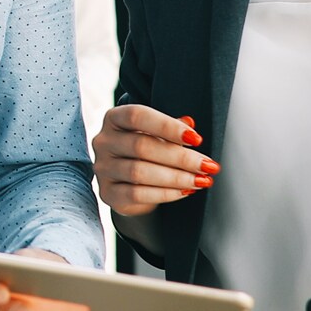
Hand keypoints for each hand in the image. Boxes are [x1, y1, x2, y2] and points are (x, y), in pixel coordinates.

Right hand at [92, 105, 215, 216]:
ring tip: (200, 180)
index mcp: (114, 118)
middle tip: (207, 165)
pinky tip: (185, 191)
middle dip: (180, 157)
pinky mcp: (108, 193)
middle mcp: (104, 141)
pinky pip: (137, 194)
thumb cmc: (147, 150)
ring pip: (139, 172)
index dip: (167, 126)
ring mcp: (103, 168)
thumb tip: (189, 123)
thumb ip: (172, 127)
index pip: (138, 116)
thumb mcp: (158, 133)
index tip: (196, 138)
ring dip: (176, 178)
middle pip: (141, 146)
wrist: (129, 182)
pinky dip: (165, 194)